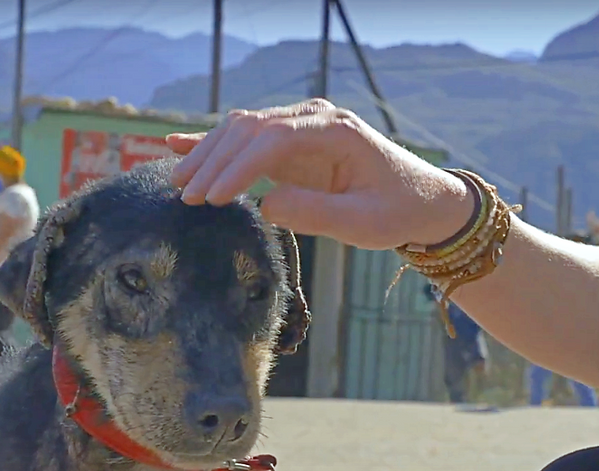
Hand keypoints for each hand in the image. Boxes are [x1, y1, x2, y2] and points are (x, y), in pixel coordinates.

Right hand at [165, 99, 474, 249]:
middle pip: (250, 128)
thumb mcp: (363, 223)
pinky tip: (177, 145)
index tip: (213, 199)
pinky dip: (213, 144)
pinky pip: (246, 140)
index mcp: (336, 130)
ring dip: (208, 154)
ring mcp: (301, 127)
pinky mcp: (292, 143)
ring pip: (241, 130)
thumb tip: (265, 204)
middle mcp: (314, 119)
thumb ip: (316, 214)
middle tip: (186, 196)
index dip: (239, 167)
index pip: (274, 138)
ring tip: (179, 185)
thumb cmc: (397, 212)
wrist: (421, 200)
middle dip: (213, 161)